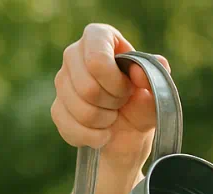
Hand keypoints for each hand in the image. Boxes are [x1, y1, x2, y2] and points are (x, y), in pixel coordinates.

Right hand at [51, 23, 170, 161]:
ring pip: (80, 111)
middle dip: (113, 103)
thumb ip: (154, 79)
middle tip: (122, 103)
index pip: (96, 59)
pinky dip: (95, 137)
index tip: (128, 88)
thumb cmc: (143, 104)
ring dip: (105, 121)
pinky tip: (103, 132)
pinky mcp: (56, 108)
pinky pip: (71, 128)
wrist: (130, 135)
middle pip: (87, 88)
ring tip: (113, 116)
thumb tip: (139, 72)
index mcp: (99, 38)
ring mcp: (61, 81)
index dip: (115, 81)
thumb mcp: (156, 92)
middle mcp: (74, 53)